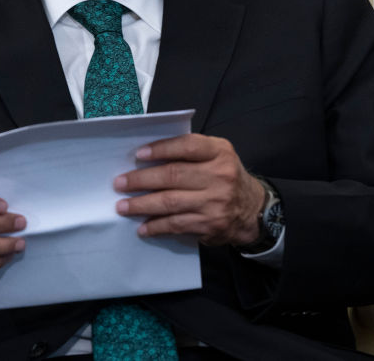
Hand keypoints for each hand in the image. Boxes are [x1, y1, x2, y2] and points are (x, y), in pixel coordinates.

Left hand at [113, 133, 265, 245]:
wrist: (252, 210)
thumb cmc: (225, 177)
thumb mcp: (218, 155)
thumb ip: (190, 152)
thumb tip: (149, 156)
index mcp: (220, 152)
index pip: (188, 146)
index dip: (161, 149)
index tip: (138, 155)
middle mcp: (219, 176)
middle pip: (173, 175)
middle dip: (141, 180)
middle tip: (120, 183)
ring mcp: (215, 202)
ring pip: (171, 202)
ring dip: (142, 205)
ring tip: (123, 206)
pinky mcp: (209, 225)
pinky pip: (176, 225)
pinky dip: (156, 226)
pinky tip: (142, 227)